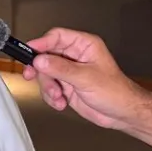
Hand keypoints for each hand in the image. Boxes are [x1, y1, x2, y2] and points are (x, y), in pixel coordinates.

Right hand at [21, 27, 144, 128]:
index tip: (30, 51)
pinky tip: (62, 102)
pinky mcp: (66, 86)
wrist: (121, 114)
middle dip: (41, 70)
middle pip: (46, 56)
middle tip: (32, 75)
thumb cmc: (115, 92)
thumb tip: (40, 60)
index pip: (56, 37)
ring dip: (48, 87)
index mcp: (84, 46)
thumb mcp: (86, 78)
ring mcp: (69, 71)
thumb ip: (60, 68)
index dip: (41, 43)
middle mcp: (74, 56)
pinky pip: (48, 87)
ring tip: (58, 96)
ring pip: (45, 74)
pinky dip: (51, 97)